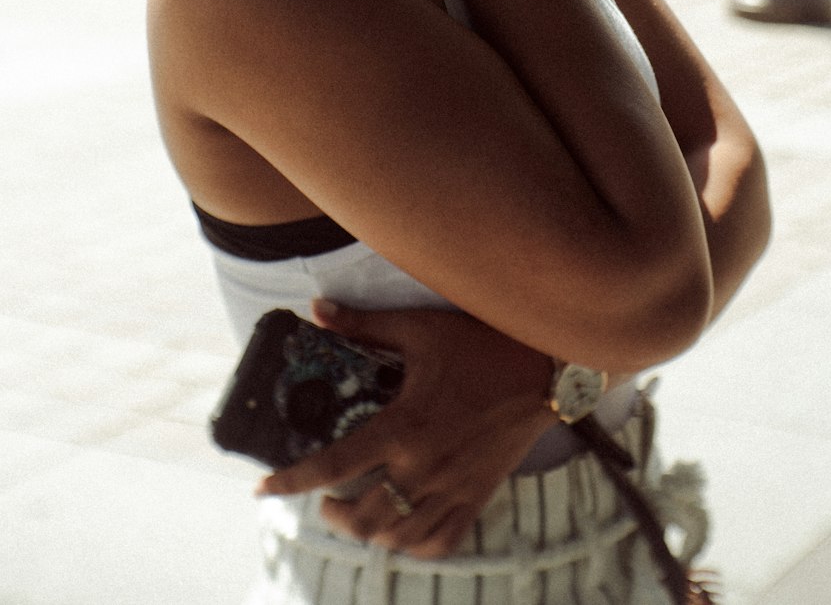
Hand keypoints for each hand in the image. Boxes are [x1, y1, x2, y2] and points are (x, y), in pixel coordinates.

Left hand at [257, 301, 556, 558]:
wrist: (544, 369)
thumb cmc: (481, 344)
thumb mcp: (420, 327)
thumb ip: (365, 324)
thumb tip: (317, 309)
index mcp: (403, 428)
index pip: (333, 466)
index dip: (291, 481)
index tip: (263, 487)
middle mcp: (424, 468)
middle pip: (361, 516)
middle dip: (330, 513)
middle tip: (322, 497)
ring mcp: (452, 489)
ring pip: (396, 536)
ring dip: (367, 530)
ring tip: (356, 511)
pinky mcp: (477, 497)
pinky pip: (440, 542)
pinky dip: (413, 544)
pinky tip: (402, 526)